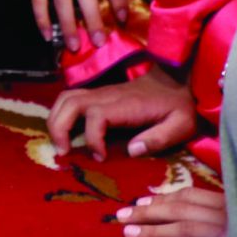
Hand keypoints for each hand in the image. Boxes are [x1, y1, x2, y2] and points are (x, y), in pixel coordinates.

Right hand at [47, 71, 199, 161]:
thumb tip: (131, 150)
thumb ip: (159, 138)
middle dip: (59, 128)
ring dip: (56, 119)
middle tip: (63, 153)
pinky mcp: (99, 95)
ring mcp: (102, 93)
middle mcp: (109, 95)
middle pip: (70, 103)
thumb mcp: (181, 124)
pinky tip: (68, 133)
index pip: (97, 115)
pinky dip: (62, 114)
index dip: (93, 139)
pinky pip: (71, 99)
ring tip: (61, 144)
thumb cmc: (179, 104)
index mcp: (127, 104)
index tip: (101, 157)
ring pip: (66, 97)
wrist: (178, 78)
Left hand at [112, 185, 224, 236]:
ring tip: (130, 234)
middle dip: (148, 213)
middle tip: (121, 216)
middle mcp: (227, 217)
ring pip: (186, 230)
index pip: (189, 196)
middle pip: (181, 211)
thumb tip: (174, 210)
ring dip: (155, 232)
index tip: (139, 201)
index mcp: (227, 203)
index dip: (162, 198)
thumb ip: (212, 212)